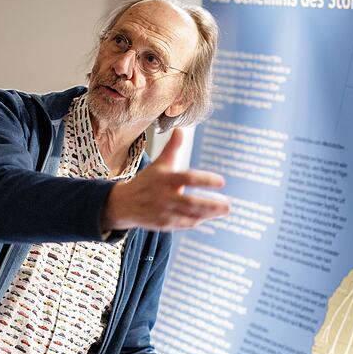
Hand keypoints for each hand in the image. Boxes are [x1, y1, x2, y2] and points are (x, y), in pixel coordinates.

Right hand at [102, 128, 229, 231]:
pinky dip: (196, 220)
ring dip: (208, 214)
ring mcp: (164, 212)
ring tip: (224, 210)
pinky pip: (184, 223)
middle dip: (211, 205)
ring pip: (190, 215)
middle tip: (229, 205)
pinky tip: (208, 216)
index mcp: (165, 179)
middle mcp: (165, 196)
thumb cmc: (146, 181)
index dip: (206, 180)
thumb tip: (180, 129)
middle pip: (191, 202)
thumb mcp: (159, 164)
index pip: (188, 178)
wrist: (123, 204)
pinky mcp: (163, 224)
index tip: (222, 182)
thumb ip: (173, 148)